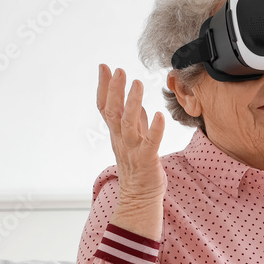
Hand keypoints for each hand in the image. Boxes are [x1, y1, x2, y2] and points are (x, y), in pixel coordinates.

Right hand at [97, 64, 165, 203]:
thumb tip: (138, 104)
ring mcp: (133, 149)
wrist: (140, 197)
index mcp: (117, 134)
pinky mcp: (147, 159)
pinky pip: (150, 142)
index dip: (103, 87)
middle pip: (112, 112)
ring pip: (128, 123)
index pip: (105, 107)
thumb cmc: (139, 168)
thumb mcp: (135, 140)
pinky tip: (159, 115)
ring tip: (137, 83)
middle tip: (118, 70)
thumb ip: (136, 123)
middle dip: (114, 90)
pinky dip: (155, 128)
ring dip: (132, 102)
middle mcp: (121, 139)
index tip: (104, 67)